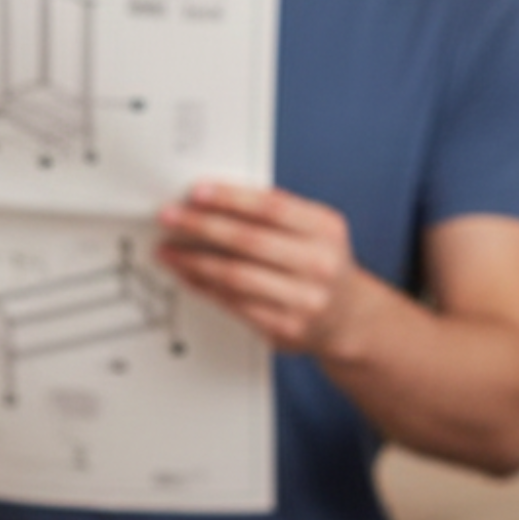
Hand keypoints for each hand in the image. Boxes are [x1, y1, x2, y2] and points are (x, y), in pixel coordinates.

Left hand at [154, 180, 362, 355]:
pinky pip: (234, 303)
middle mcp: (319, 264)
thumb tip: (213, 200)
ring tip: (169, 251)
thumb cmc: (319, 265)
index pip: (272, 207)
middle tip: (170, 217)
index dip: (231, 198)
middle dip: (202, 226)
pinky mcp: (285, 327)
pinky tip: (188, 276)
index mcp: (325, 229)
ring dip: (194, 261)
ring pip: (236, 276)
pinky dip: (205, 287)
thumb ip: (275, 214)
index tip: (196, 192)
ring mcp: (304, 299)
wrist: (349, 318)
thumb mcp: (314, 231)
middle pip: (249, 241)